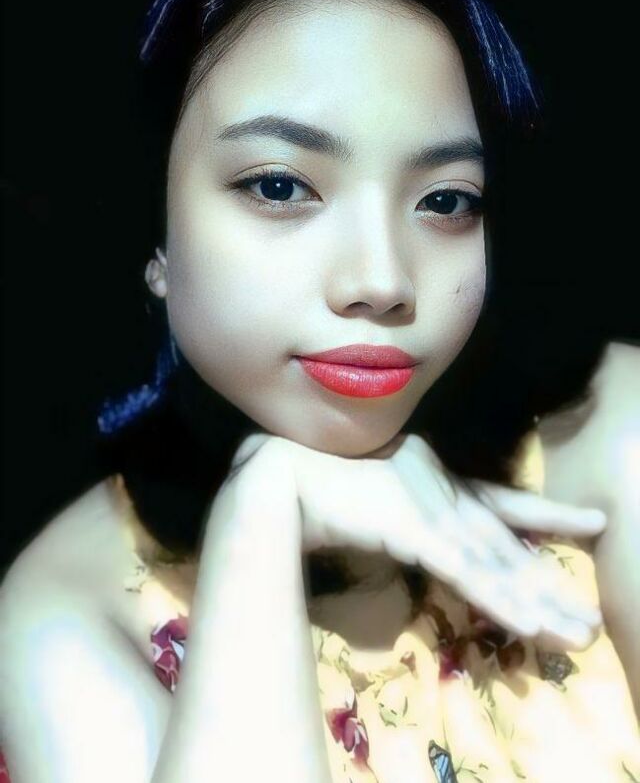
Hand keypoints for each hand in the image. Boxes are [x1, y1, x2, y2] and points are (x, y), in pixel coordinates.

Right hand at [227, 432, 606, 649]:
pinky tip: (527, 623)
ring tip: (573, 633)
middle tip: (584, 618)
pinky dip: (496, 597)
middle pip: (503, 542)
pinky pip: (464, 569)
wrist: (275, 472)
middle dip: (547, 582)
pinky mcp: (412, 527)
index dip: (544, 513)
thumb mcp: (368, 499)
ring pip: (494, 561)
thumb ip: (394, 516)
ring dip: (534, 602)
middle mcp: (439, 490)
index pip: (497, 501)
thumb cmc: (311, 479)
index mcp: (429, 480)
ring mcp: (428, 507)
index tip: (587, 521)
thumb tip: (406, 537)